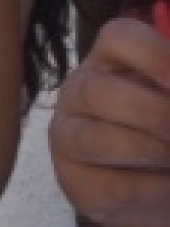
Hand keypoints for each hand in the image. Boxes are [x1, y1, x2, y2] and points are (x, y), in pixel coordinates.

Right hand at [49, 17, 169, 226]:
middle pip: (97, 91)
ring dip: (151, 151)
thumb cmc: (167, 130)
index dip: (157, 56)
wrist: (162, 187)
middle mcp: (77, 94)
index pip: (118, 38)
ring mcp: (67, 140)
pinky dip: (154, 188)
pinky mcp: (74, 184)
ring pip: (94, 139)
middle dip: (155, 112)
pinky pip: (111, 185)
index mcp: (109, 61)